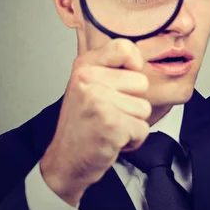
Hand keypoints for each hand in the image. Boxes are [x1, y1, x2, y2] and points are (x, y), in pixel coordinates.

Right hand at [40, 39, 151, 205]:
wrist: (65, 162)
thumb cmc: (81, 126)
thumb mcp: (89, 87)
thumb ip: (111, 69)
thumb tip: (144, 55)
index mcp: (85, 66)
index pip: (124, 47)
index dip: (134, 64)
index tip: (126, 79)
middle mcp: (89, 79)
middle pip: (141, 82)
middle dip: (133, 103)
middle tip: (110, 113)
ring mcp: (98, 101)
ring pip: (144, 108)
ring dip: (133, 123)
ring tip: (110, 127)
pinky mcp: (111, 124)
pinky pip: (143, 129)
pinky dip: (133, 140)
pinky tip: (112, 140)